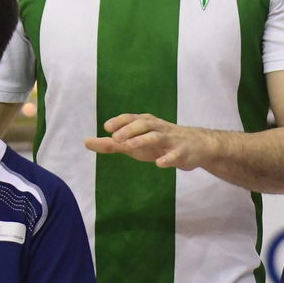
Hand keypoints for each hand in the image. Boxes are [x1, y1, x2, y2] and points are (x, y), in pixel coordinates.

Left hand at [86, 115, 212, 169]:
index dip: (120, 122)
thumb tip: (86, 142)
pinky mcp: (183, 152)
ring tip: (130, 146)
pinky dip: (168, 158)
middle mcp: (159, 128)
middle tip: (116, 138)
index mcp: (147, 124)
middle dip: (130, 130)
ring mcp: (171, 139)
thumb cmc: (160, 143)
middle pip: (144, 124)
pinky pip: (176, 154)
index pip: (132, 118)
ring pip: (157, 136)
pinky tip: (160, 163)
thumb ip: (111, 144)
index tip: (106, 127)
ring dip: (144, 140)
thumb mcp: (135, 143)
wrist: (197, 146)